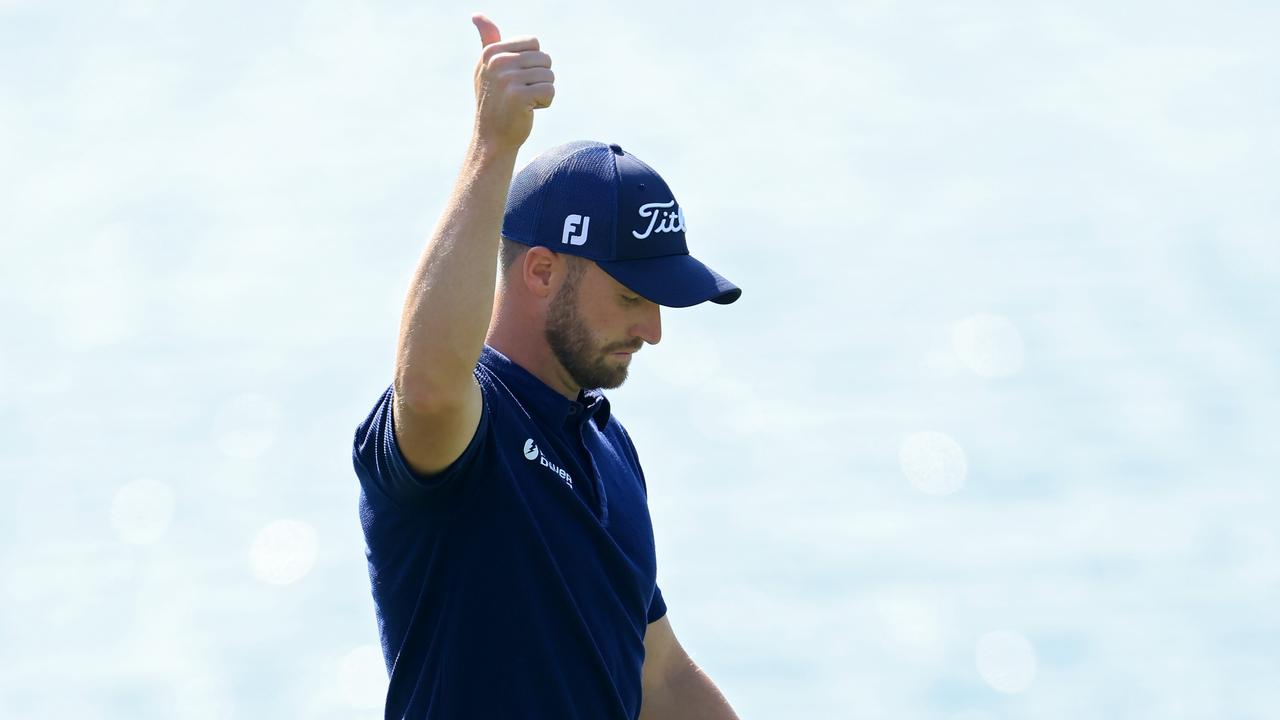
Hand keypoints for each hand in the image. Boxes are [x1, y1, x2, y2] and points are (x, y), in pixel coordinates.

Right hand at [470, 13, 554, 152]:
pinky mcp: (519, 96)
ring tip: (524, 102)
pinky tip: (528, 110)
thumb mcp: (486, 68)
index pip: (534, 43)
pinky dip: (545, 103)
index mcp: (491, 51)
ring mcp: (507, 79)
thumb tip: (477, 15)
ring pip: (549, 75)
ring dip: (542, 91)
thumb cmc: (494, 101)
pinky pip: (550, 91)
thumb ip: (488, 41)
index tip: (516, 78)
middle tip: (521, 93)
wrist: (492, 138)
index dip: (532, 63)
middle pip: (544, 58)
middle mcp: (497, 62)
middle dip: (539, 78)